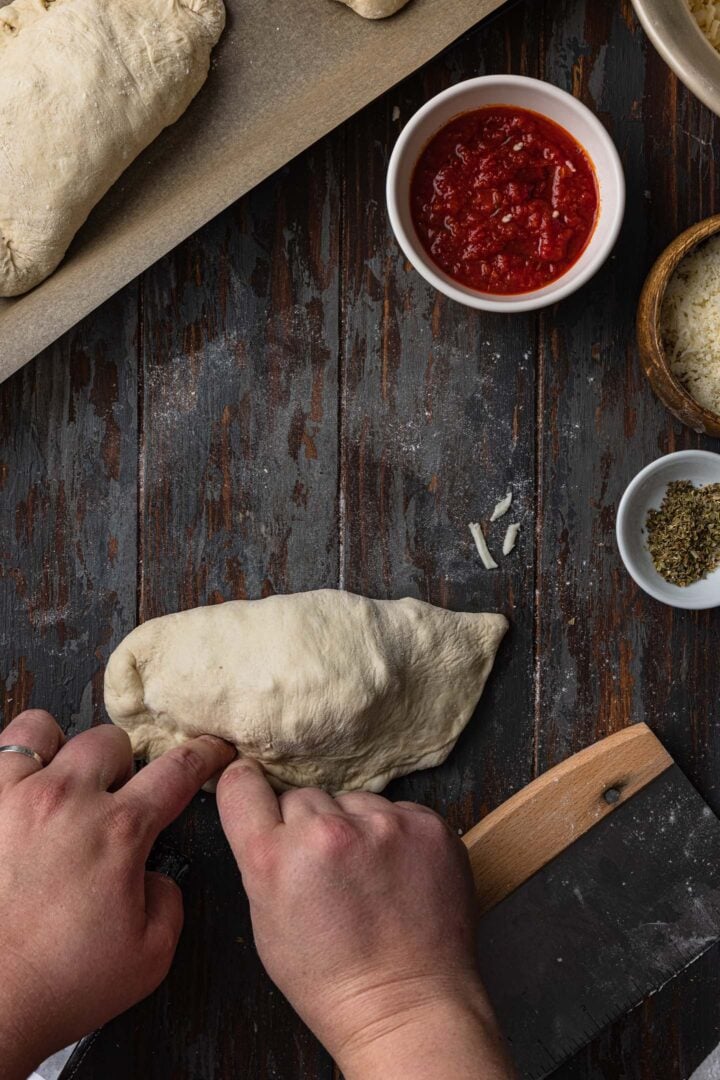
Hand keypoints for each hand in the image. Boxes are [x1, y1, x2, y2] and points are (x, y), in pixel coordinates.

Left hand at [0, 709, 235, 1079]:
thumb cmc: (58, 985)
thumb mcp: (149, 956)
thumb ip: (168, 900)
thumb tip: (153, 876)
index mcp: (119, 831)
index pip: (176, 770)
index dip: (202, 754)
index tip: (210, 749)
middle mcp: (66, 800)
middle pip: (109, 740)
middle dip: (121, 765)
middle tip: (113, 798)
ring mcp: (11, 798)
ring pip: (42, 730)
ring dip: (58, 751)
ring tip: (56, 783)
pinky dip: (11, 768)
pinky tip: (17, 800)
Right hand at [217, 761, 512, 1079]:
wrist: (407, 1007)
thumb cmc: (332, 979)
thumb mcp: (268, 922)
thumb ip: (264, 858)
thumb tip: (269, 811)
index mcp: (273, 858)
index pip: (242, 785)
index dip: (246, 785)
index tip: (253, 784)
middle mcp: (326, 832)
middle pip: (302, 796)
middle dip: (310, 826)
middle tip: (328, 872)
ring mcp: (382, 825)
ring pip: (352, 800)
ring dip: (356, 827)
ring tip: (369, 878)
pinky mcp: (426, 825)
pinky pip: (398, 810)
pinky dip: (396, 835)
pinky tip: (399, 875)